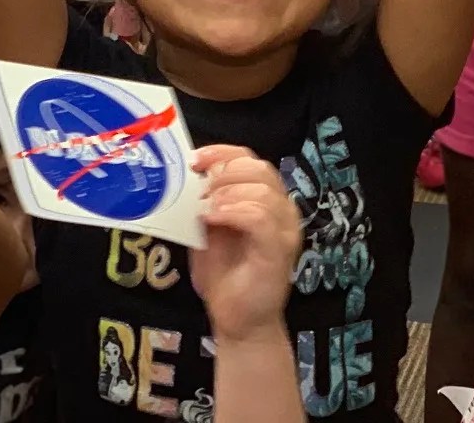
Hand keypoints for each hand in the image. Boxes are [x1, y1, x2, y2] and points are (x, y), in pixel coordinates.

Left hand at [191, 146, 300, 340]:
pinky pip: (260, 217)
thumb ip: (207, 200)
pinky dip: (233, 211)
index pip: (250, 158)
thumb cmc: (224, 273)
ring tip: (205, 208)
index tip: (194, 160)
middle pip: (258, 168)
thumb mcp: (209, 227)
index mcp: (267, 199)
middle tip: (199, 189)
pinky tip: (213, 218)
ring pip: (262, 189)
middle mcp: (283, 210)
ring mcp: (286, 230)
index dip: (221, 153)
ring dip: (226, 192)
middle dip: (223, 171)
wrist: (238, 321)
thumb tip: (188, 174)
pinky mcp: (280, 251)